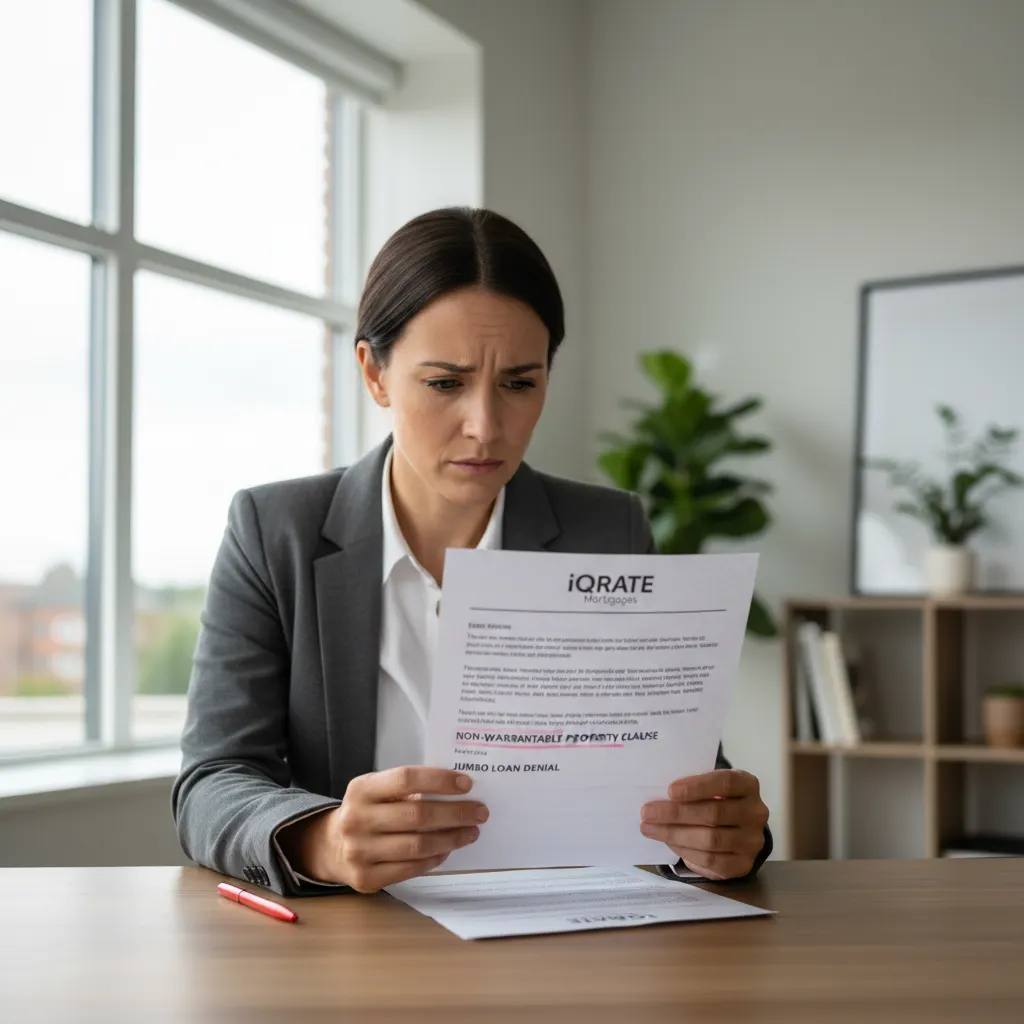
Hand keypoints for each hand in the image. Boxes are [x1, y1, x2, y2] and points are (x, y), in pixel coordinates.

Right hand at [279, 766, 486, 892]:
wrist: (331, 846)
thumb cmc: (368, 811)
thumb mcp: (378, 790)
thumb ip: (408, 788)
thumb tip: (457, 791)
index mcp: (362, 789)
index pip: (406, 779)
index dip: (439, 781)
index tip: (467, 784)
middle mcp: (357, 819)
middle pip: (417, 815)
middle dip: (455, 813)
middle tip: (480, 811)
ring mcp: (359, 851)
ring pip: (418, 845)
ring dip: (451, 838)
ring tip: (470, 832)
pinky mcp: (366, 878)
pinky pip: (411, 868)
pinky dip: (435, 859)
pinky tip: (448, 849)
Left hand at [640, 769, 768, 879]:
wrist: (736, 830)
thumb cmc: (714, 800)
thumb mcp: (708, 787)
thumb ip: (692, 788)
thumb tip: (658, 796)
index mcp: (748, 785)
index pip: (726, 782)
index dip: (698, 786)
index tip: (670, 791)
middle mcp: (756, 812)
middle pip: (714, 813)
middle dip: (676, 813)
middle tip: (647, 812)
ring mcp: (752, 840)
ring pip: (711, 839)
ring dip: (675, 834)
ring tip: (651, 829)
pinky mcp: (744, 864)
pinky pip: (711, 860)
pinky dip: (686, 852)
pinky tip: (669, 843)